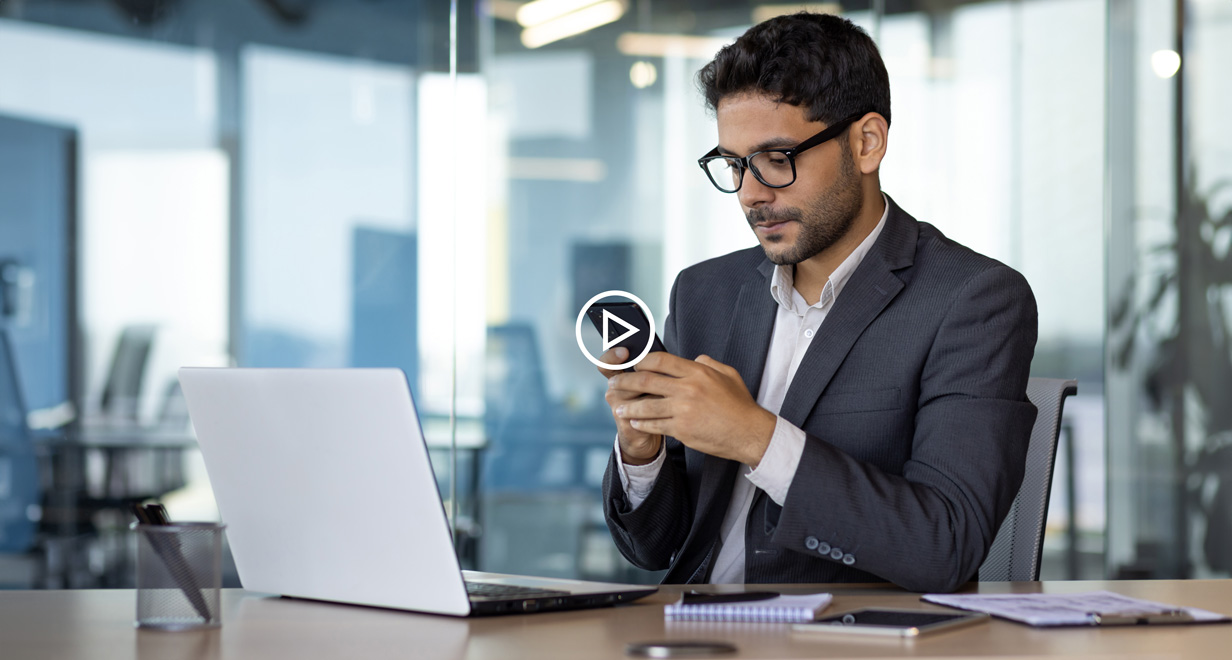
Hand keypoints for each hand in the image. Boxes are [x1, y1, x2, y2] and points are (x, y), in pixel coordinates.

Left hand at [607, 353, 776, 465]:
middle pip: (646, 381)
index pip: (660, 361)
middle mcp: (687, 389)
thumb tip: (694, 358)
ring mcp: (683, 410)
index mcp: (697, 372)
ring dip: (628, 407)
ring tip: (618, 408)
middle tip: (614, 384)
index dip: (642, 361)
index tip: (633, 364)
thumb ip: (708, 363)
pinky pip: (655, 425)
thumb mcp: (728, 374)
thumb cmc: (739, 404)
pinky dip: (641, 424)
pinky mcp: (682, 429)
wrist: (749, 433)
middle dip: (625, 382)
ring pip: (646, 406)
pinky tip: (634, 423)